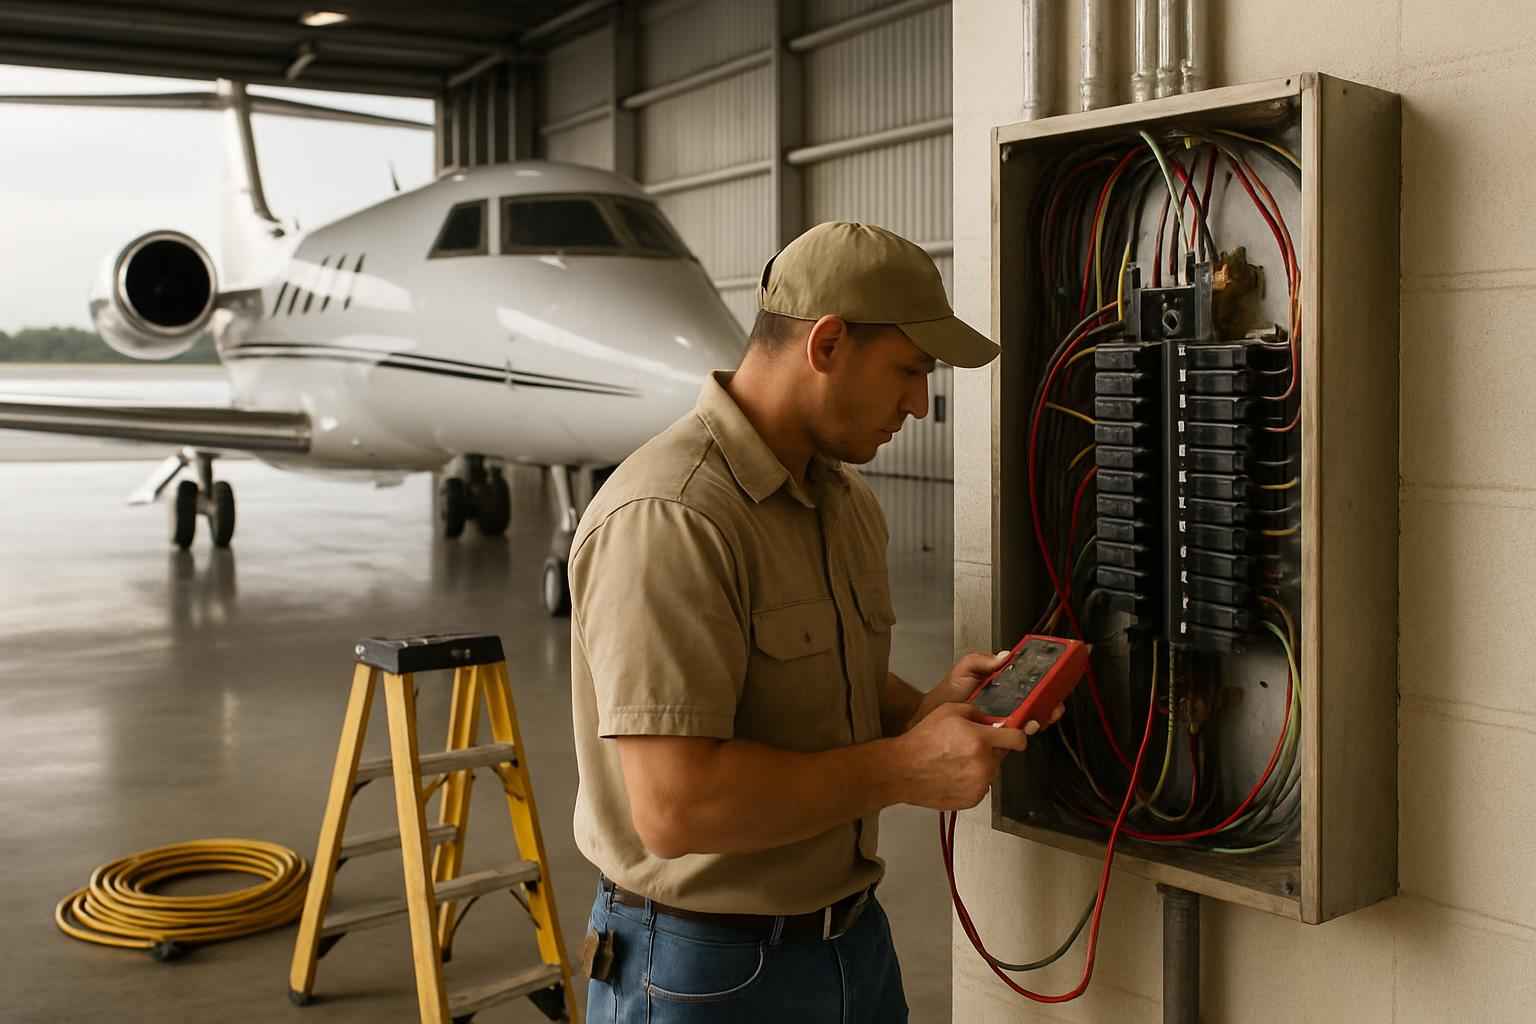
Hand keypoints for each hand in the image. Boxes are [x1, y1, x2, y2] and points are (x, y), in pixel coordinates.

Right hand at [894, 702, 1030, 810]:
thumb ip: (977, 713)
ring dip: (981, 766)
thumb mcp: (949, 711)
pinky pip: (981, 787)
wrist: (903, 770)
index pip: (1017, 739)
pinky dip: (972, 782)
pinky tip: (953, 775)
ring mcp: (979, 785)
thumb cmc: (923, 739)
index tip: (1011, 736)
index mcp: (980, 740)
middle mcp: (984, 765)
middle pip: (1001, 756)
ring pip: (991, 772)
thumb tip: (993, 720)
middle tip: (968, 747)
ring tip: (956, 762)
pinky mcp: (973, 800)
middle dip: (990, 750)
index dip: (1016, 735)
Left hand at [905, 651, 1069, 733]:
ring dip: (1043, 715)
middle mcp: (1006, 702)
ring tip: (1045, 713)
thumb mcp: (963, 669)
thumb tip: (1004, 655)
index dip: (1042, 680)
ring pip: (1031, 717)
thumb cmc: (947, 694)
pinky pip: (1018, 732)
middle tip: (1054, 701)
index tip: (1054, 678)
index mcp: (1001, 684)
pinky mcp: (1000, 734)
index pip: (1026, 681)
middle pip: (1035, 701)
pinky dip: (1028, 729)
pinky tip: (1029, 725)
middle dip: (1049, 700)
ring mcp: (1004, 718)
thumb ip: (980, 660)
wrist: (930, 718)